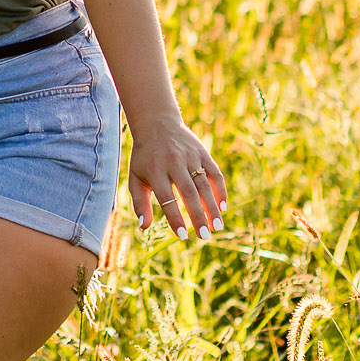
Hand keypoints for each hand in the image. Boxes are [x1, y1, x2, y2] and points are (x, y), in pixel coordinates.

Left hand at [128, 118, 225, 239]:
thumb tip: (144, 227)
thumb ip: (140, 202)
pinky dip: (220, 190)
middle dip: (198, 216)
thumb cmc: (145, 157)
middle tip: (205, 236)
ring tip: (217, 227)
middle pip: (189, 193)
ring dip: (213, 207)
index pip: (167, 199)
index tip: (183, 236)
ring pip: (204, 185)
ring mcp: (190, 157)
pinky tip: (223, 207)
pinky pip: (215, 174)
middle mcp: (174, 163)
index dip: (175, 218)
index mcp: (155, 171)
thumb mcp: (136, 177)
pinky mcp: (202, 153)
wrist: (156, 124)